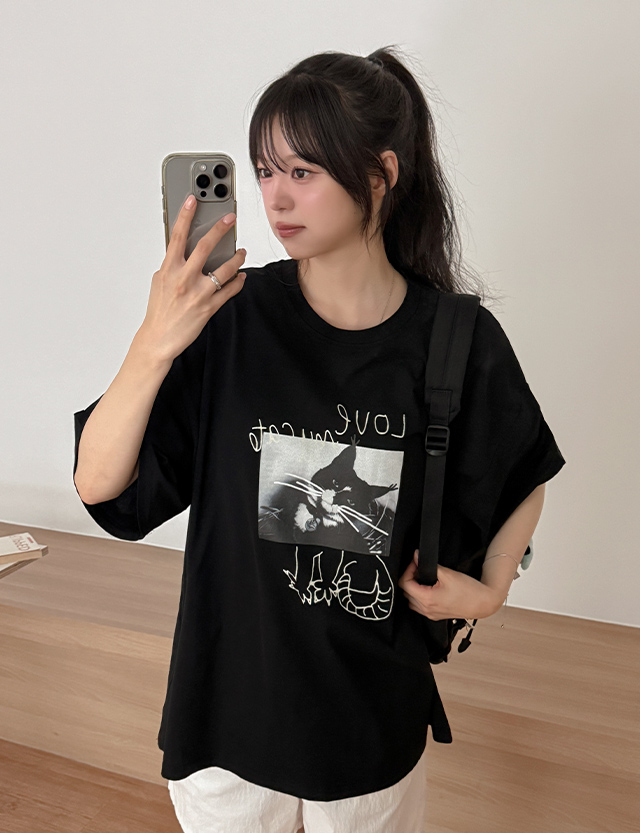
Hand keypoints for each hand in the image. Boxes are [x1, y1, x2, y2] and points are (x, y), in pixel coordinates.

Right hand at [137, 195, 247, 363]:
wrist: (159, 339)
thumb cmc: (159, 310)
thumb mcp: (160, 281)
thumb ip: (172, 264)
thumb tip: (184, 251)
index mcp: (169, 269)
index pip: (178, 236)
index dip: (185, 215)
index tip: (193, 200)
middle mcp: (184, 278)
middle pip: (206, 246)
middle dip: (221, 228)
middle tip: (230, 218)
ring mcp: (198, 293)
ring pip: (224, 269)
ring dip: (236, 258)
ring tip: (241, 252)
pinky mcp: (209, 307)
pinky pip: (229, 291)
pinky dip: (238, 281)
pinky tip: (241, 276)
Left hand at [398, 550, 499, 620]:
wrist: (482, 603)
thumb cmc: (469, 591)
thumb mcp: (447, 573)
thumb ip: (428, 565)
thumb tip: (417, 557)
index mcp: (427, 599)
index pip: (405, 584)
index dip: (408, 570)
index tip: (415, 564)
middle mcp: (426, 609)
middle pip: (406, 592)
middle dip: (410, 578)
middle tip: (419, 569)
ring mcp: (431, 614)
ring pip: (411, 601)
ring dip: (413, 589)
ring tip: (424, 579)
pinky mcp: (436, 616)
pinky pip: (420, 607)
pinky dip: (420, 597)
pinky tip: (429, 589)